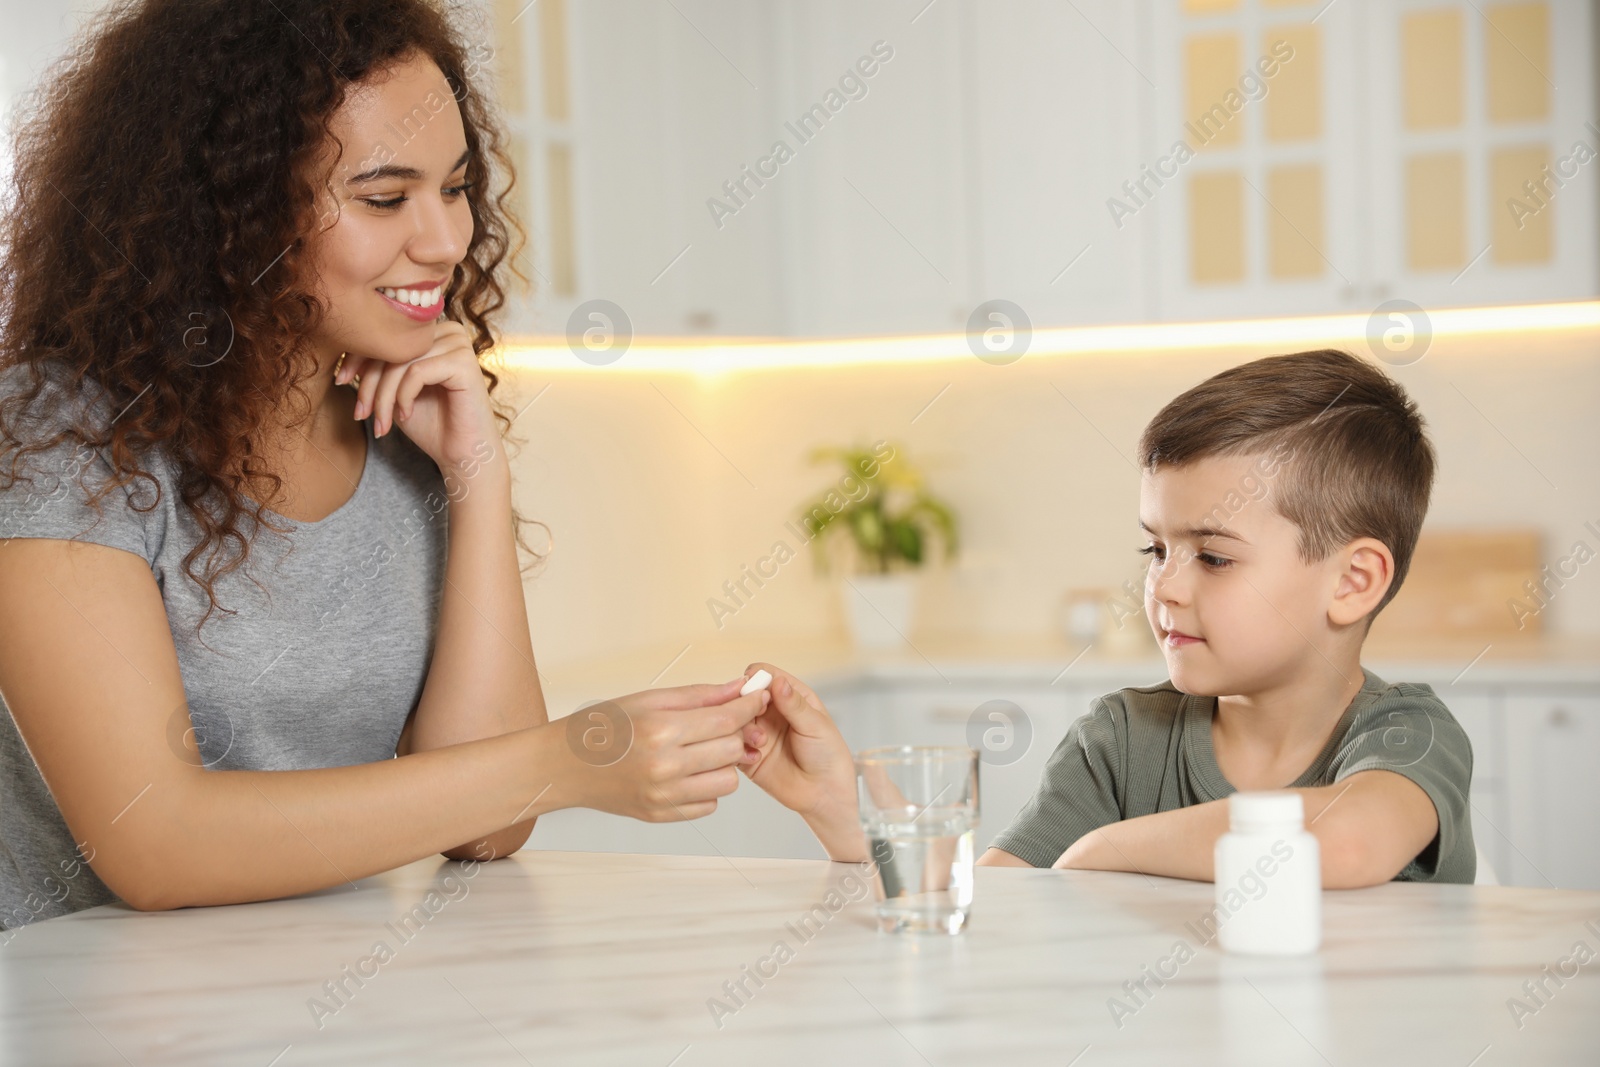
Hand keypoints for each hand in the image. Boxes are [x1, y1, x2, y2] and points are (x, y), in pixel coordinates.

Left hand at [336, 317, 499, 476]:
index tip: (341, 382)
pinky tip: (406, 415)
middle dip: (369, 384)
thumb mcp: (394, 389)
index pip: (385, 334)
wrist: (462, 455)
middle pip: (391, 347)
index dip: (357, 358)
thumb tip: (347, 346)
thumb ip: (377, 365)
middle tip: (361, 413)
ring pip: (401, 362)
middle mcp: (447, 331)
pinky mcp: (464, 363)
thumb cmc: (430, 423)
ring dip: (383, 396)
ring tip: (382, 422)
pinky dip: (404, 397)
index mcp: (432, 332)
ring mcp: (459, 345)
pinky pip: (417, 372)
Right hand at [558, 677, 768, 822]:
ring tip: (703, 750)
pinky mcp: (661, 815)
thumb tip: (738, 688)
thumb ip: (699, 696)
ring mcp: (663, 796)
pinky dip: (706, 788)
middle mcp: (664, 766)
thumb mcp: (649, 699)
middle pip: (732, 750)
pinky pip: (708, 805)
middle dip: (736, 733)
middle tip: (724, 723)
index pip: (726, 720)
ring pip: (728, 782)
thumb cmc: (605, 727)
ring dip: (723, 764)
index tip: (759, 697)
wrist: (566, 766)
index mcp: (661, 730)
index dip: (749, 706)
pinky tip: (688, 772)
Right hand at [736, 663, 865, 860]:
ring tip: (759, 741)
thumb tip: (778, 681)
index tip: (753, 689)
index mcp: (789, 696)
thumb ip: (794, 704)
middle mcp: (770, 712)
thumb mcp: (815, 726)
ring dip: (740, 727)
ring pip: (734, 719)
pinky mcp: (747, 754)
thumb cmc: (828, 755)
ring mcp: (757, 732)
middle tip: (749, 715)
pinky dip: (734, 747)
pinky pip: (730, 745)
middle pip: (744, 695)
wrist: (824, 794)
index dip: (755, 679)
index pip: (765, 675)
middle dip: (742, 703)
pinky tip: (752, 756)